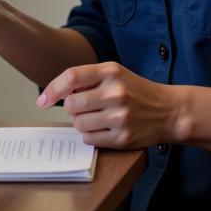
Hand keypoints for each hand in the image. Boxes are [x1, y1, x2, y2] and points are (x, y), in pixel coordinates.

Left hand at [37, 62, 182, 148]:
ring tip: (95, 118)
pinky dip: (90, 135)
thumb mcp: (115, 73)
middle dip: (72, 108)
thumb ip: (88, 78)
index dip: (53, 89)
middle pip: (72, 104)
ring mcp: (120, 117)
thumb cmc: (135, 90)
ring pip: (79, 124)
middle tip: (83, 108)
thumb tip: (57, 92)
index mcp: (111, 71)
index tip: (42, 101)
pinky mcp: (123, 138)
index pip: (72, 77)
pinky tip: (102, 128)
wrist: (168, 111)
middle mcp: (115, 92)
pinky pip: (89, 139)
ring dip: (80, 123)